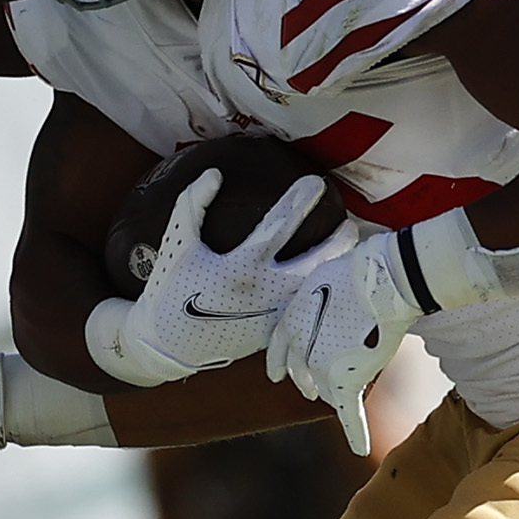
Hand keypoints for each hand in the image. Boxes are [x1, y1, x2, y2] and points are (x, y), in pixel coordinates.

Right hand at [88, 170, 351, 386]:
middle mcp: (263, 293)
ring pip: (313, 289)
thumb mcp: (177, 242)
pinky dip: (317, 295)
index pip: (279, 226)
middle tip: (351, 224)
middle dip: (335, 242)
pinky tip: (328, 283)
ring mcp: (271, 317)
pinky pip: (302, 312)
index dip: (299, 201)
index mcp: (241, 267)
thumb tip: (215, 173)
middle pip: (312, 264)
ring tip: (347, 253)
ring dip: (331, 269)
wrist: (166, 345)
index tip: (316, 182)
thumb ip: (192, 204)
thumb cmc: (170, 289)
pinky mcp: (271, 335)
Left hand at [264, 231, 421, 455]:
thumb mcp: (322, 279)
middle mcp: (299, 349)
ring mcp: (321, 368)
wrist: (378, 282)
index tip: (275, 375)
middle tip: (312, 389)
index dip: (278, 363)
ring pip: (327, 389)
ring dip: (337, 389)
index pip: (279, 349)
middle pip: (304, 373)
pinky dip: (355, 433)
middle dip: (308, 380)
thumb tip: (326, 306)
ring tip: (353, 383)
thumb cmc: (355, 272)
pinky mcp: (345, 383)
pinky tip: (358, 450)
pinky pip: (349, 414)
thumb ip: (316, 303)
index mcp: (290, 321)